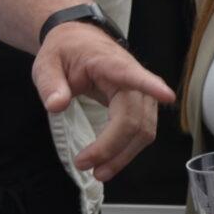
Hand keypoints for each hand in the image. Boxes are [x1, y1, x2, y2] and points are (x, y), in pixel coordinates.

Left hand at [35, 23, 173, 178]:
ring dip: (122, 155)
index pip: (132, 74)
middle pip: (133, 118)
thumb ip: (50, 84)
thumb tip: (56, 105)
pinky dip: (126, 151)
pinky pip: (141, 133)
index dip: (150, 85)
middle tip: (83, 164)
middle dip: (112, 147)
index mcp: (109, 63)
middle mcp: (132, 78)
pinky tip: (109, 162)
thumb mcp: (47, 63)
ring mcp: (141, 93)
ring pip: (143, 131)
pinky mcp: (140, 106)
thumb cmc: (66, 51)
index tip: (167, 95)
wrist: (79, 42)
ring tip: (97, 172)